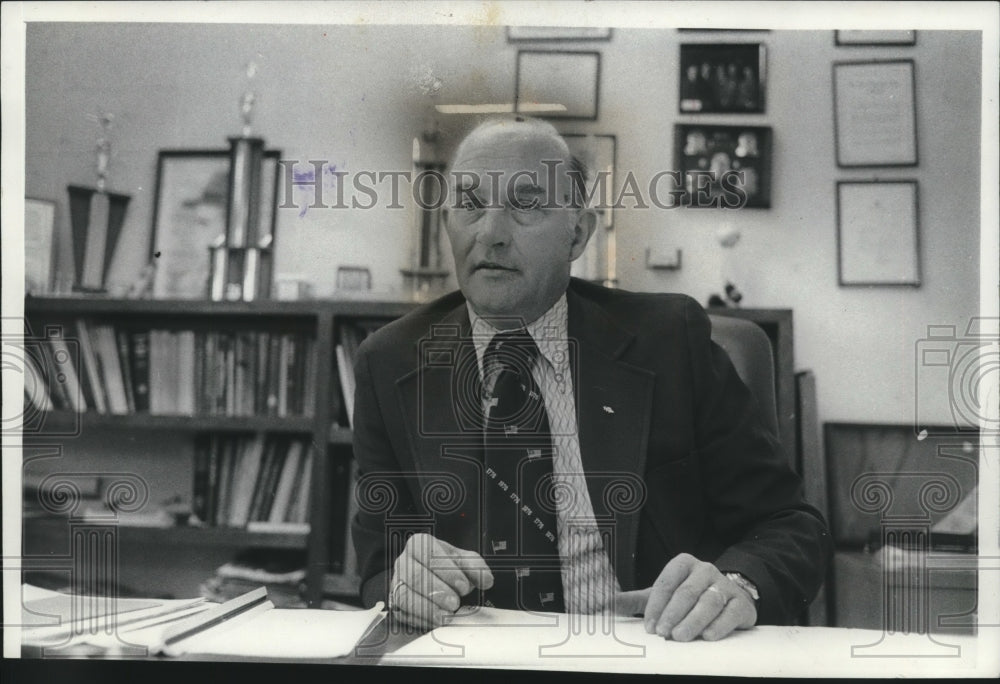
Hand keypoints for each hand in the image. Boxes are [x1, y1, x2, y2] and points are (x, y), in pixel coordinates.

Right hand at [388, 533, 493, 629]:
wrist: (427, 575)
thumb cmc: (443, 565)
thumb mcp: (461, 560)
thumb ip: (476, 567)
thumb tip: (487, 580)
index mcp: (419, 544)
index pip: (428, 552)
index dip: (446, 569)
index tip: (463, 585)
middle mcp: (404, 561)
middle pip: (414, 574)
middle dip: (436, 590)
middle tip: (455, 603)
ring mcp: (396, 583)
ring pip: (404, 595)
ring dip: (427, 607)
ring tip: (447, 615)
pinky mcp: (394, 603)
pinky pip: (403, 613)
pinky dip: (421, 619)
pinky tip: (437, 621)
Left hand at [614, 553, 756, 641]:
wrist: (729, 596)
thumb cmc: (689, 596)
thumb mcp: (662, 594)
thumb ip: (635, 600)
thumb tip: (605, 602)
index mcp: (683, 564)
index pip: (666, 583)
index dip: (656, 606)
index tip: (649, 626)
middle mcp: (705, 570)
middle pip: (686, 592)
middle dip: (672, 614)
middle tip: (663, 633)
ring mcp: (725, 586)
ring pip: (708, 602)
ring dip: (693, 621)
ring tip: (680, 636)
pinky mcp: (741, 603)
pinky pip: (730, 613)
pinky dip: (719, 625)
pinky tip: (708, 636)